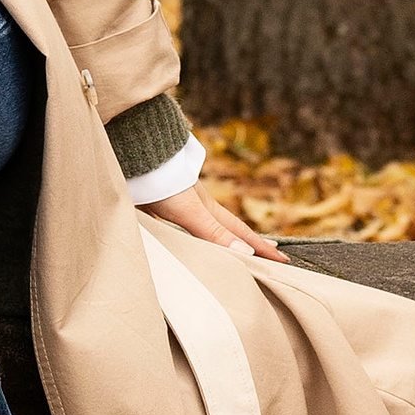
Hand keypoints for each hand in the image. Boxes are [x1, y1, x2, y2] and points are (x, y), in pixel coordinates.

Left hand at [147, 179, 284, 261]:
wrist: (131, 155)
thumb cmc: (161, 183)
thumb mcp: (190, 211)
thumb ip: (213, 232)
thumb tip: (245, 252)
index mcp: (208, 209)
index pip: (240, 233)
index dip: (261, 247)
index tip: (283, 258)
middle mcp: (196, 207)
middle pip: (226, 228)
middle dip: (247, 241)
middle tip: (267, 250)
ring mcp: (177, 205)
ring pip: (203, 227)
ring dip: (219, 239)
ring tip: (231, 247)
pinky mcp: (157, 207)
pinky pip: (178, 227)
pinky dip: (188, 236)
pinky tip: (181, 240)